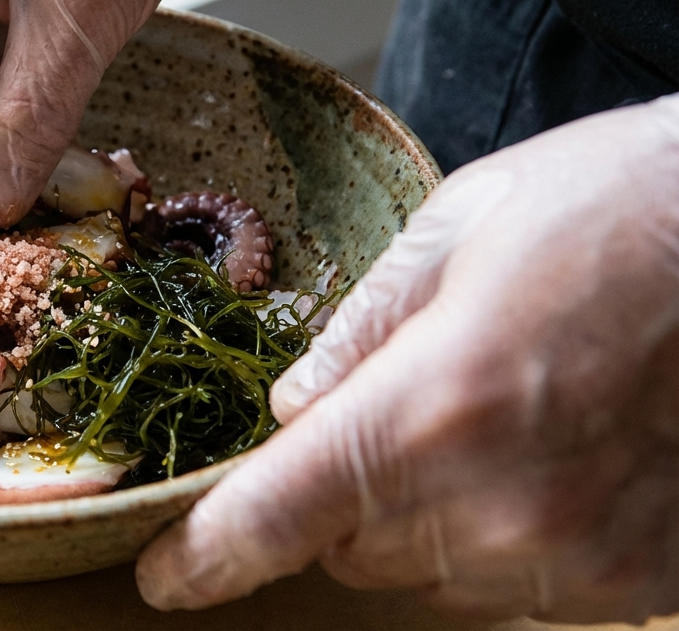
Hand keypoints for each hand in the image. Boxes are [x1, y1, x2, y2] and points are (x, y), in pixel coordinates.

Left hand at [137, 94, 678, 622]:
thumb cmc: (618, 207)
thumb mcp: (459, 225)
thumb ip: (357, 329)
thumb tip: (290, 407)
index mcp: (437, 402)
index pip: (277, 514)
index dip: (205, 554)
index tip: (166, 577)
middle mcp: (502, 504)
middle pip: (346, 549)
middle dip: (339, 493)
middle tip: (395, 408)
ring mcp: (577, 556)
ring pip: (425, 577)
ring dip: (422, 518)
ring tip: (492, 417)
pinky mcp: (637, 581)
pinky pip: (515, 591)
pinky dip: (502, 538)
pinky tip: (547, 456)